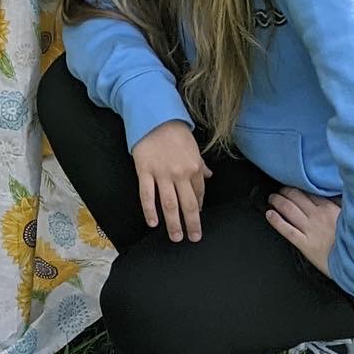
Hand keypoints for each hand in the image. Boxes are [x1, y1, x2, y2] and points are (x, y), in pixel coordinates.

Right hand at [132, 120, 211, 242]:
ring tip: (176, 237)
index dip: (199, 208)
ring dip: (174, 223)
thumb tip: (208, 174)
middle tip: (193, 237)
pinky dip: (150, 210)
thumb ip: (200, 163)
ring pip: (170, 204)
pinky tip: (152, 222)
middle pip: (188, 204)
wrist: (153, 116)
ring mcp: (162, 173)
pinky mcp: (145, 171)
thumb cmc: (173, 130)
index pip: (199, 193)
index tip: (197, 217)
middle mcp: (180, 173)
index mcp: (194, 166)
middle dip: (192, 224)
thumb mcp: (192, 146)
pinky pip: (147, 195)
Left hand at [266, 186, 339, 276]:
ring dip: (277, 201)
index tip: (292, 185)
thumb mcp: (348, 217)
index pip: (308, 191)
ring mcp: (310, 230)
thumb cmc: (353, 242)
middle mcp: (317, 216)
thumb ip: (338, 204)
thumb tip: (331, 192)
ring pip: (288, 209)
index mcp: (329, 208)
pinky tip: (270, 214)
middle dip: (284, 191)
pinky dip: (276, 220)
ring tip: (272, 198)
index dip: (297, 187)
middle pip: (295, 197)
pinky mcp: (305, 244)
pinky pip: (287, 230)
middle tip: (279, 191)